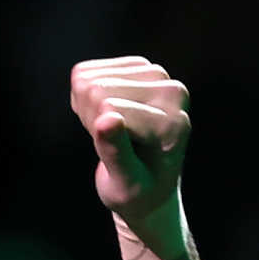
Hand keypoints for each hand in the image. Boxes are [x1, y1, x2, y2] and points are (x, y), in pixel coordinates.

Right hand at [69, 56, 190, 256]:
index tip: (120, 158)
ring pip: (87, 78)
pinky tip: (107, 117)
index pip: (107, 107)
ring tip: (113, 134)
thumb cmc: (137, 193)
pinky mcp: (137, 67)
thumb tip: (107, 118)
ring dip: (88, 110)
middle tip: (114, 146)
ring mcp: (156, 75)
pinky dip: (85, 98)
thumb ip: (117, 153)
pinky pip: (84, 72)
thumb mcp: (125, 184)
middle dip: (93, 119)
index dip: (99, 134)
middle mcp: (172, 91)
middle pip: (96, 88)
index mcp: (174, 121)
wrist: (147, 188)